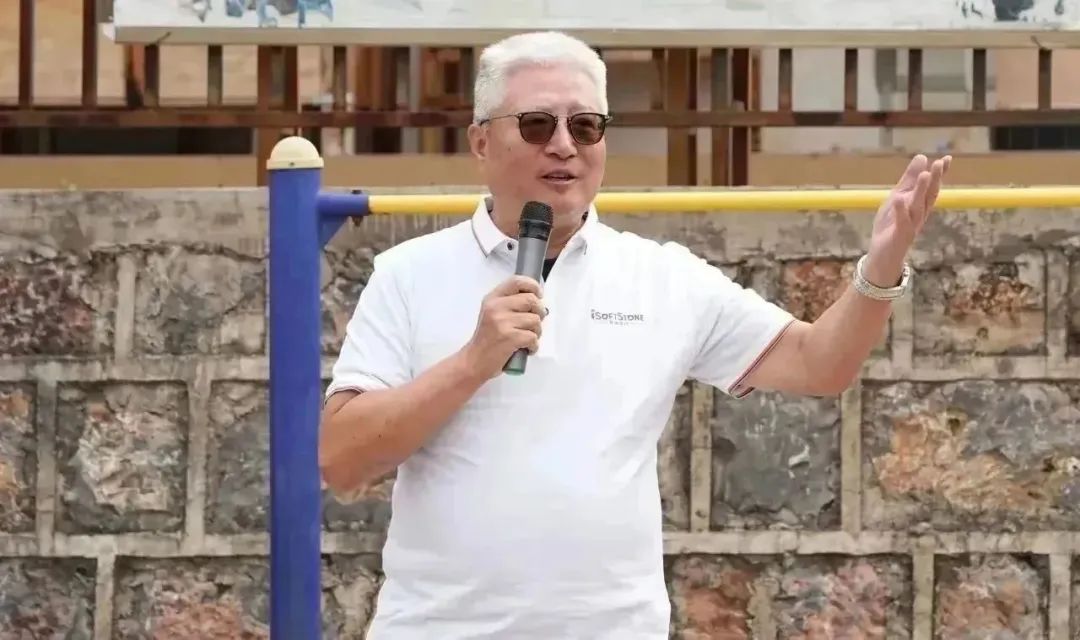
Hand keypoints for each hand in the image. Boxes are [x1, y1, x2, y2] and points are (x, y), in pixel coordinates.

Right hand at [460, 275, 545, 379]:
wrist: (474, 361)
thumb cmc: (486, 339)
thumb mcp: (492, 314)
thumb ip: (509, 303)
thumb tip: (536, 299)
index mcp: (492, 298)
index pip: (516, 281)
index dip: (532, 286)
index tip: (538, 294)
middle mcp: (496, 307)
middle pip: (531, 300)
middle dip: (539, 312)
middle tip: (534, 323)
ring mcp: (502, 322)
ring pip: (535, 320)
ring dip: (537, 331)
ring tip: (527, 338)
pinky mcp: (510, 338)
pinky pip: (533, 337)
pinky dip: (534, 345)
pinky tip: (526, 349)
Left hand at [864, 154, 951, 286]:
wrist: (882, 256)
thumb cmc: (891, 225)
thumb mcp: (898, 197)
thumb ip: (909, 180)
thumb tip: (922, 157)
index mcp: (920, 205)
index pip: (932, 187)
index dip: (940, 174)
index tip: (947, 159)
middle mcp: (920, 215)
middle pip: (930, 196)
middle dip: (935, 180)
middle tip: (939, 163)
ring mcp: (911, 226)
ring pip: (918, 207)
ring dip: (922, 192)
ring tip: (925, 175)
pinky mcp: (900, 236)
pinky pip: (902, 222)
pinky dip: (901, 211)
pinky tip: (899, 199)